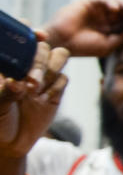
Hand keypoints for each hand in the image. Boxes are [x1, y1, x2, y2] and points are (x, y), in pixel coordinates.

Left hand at [0, 41, 70, 163]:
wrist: (11, 142)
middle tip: (32, 84)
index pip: (19, 39)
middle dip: (39, 62)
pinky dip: (56, 87)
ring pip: (58, 56)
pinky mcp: (55, 90)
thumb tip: (17, 82)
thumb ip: (5, 92)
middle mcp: (25, 65)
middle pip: (42, 47)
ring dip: (51, 70)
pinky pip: (64, 79)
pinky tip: (45, 99)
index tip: (38, 35)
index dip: (28, 32)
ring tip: (38, 89)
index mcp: (7, 63)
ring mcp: (41, 76)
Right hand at [41, 0, 122, 56]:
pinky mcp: (88, 4)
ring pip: (115, 5)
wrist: (62, 42)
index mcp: (109, 32)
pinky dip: (111, 2)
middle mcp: (104, 21)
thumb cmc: (84, 47)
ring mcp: (96, 12)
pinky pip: (103, 0)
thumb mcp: (108, 45)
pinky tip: (115, 8)